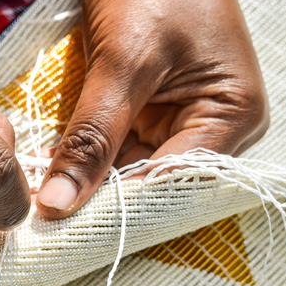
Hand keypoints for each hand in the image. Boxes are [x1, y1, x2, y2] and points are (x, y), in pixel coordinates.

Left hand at [37, 0, 268, 218]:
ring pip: (134, 169)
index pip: (175, 181)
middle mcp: (212, 127)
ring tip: (52, 198)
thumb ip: (93, 135)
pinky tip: (61, 169)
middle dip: (105, 196)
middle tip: (56, 218)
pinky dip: (93, 159)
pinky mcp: (155, 113)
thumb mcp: (124, 63)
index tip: (73, 222)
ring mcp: (182, 121)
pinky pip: (123, 148)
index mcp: (232, 116)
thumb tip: (60, 201)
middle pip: (154, 181)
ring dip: (94, 180)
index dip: (123, 205)